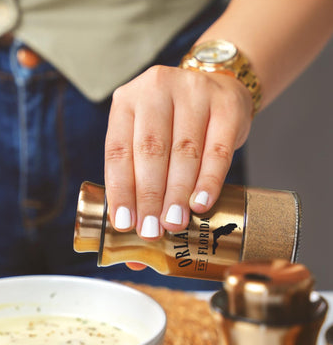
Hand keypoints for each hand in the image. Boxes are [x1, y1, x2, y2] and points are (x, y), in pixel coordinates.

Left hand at [104, 65, 252, 240]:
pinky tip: (201, 204)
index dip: (120, 189)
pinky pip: (217, 149)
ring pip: (184, 151)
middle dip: (149, 196)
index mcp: (127, 102)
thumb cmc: (172, 125)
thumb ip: (138, 188)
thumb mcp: (147, 142)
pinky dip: (209, 180)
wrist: (214, 87)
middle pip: (151, 151)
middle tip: (150, 230)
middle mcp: (156, 90)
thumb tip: (135, 256)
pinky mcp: (226, 104)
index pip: (118, 150)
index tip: (124, 223)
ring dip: (177, 193)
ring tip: (174, 224)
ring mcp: (193, 92)